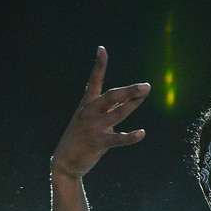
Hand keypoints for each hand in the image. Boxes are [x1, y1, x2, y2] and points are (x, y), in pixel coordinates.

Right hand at [51, 46, 150, 180]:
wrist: (65, 161)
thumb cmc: (81, 138)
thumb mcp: (90, 119)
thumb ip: (109, 109)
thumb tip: (129, 99)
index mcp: (87, 104)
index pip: (93, 80)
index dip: (98, 65)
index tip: (102, 49)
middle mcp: (90, 112)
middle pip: (112, 96)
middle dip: (129, 90)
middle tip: (145, 86)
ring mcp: (94, 127)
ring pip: (118, 113)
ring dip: (133, 104)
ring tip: (145, 95)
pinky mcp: (99, 143)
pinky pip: (119, 139)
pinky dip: (131, 136)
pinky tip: (142, 133)